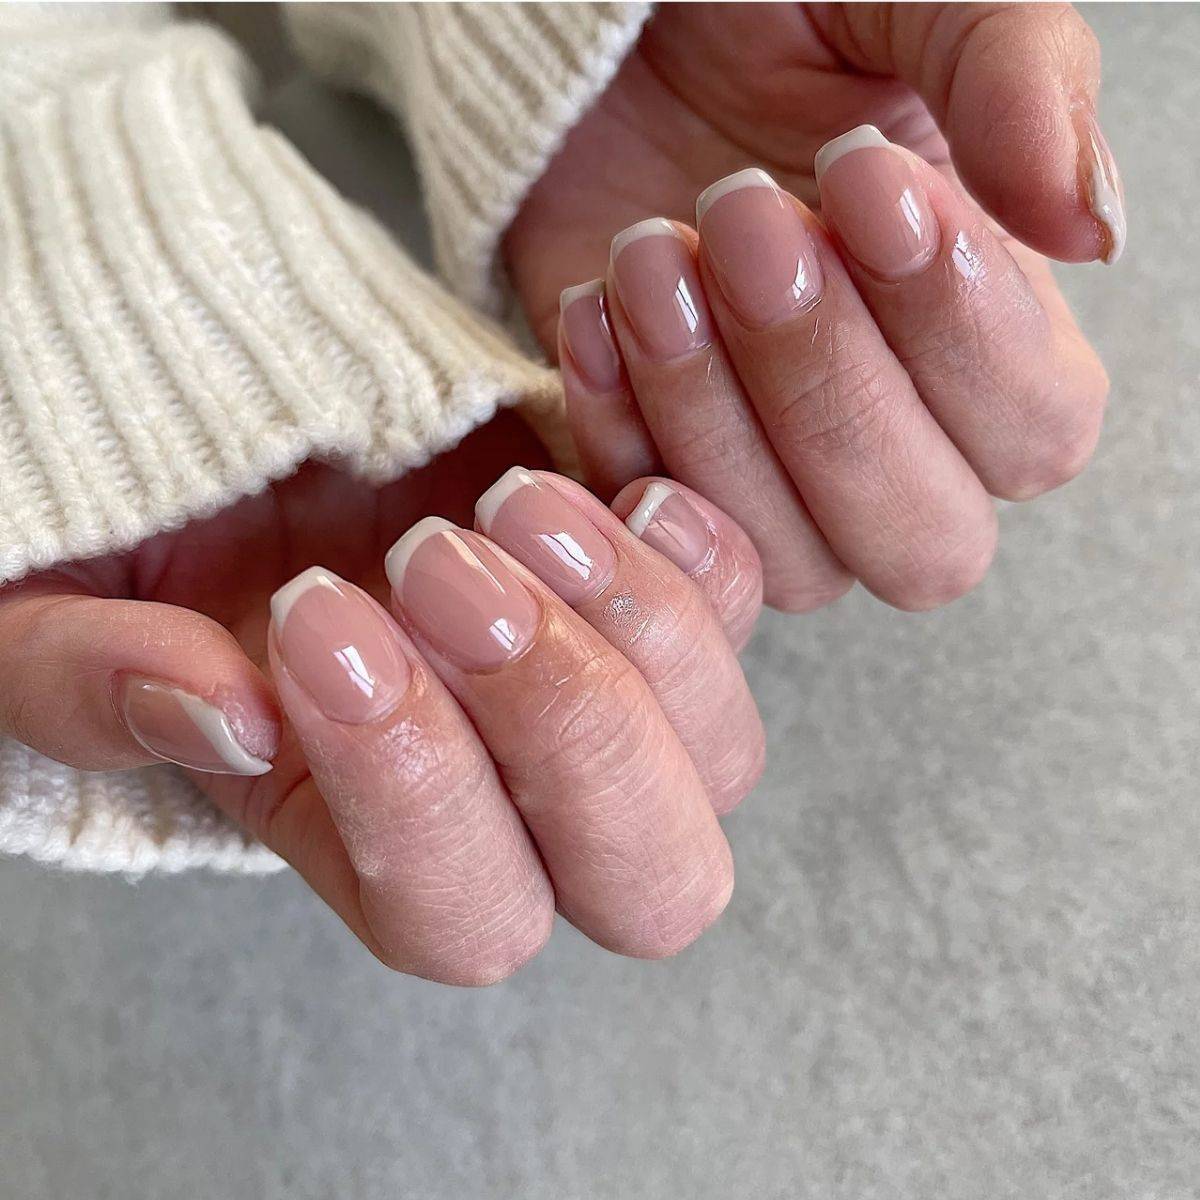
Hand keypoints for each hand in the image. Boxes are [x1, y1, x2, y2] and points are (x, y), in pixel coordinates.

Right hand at [0, 416, 766, 982]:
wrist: (238, 422)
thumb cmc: (147, 539)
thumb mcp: (54, 615)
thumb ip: (88, 684)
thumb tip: (225, 711)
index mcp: (378, 841)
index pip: (460, 911)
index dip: (415, 788)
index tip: (320, 619)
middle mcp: (518, 796)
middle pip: (647, 879)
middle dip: (565, 725)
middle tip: (440, 565)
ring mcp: (604, 686)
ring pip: (721, 747)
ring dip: (637, 623)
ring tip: (515, 503)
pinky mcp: (645, 576)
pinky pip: (739, 588)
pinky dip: (690, 530)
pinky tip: (597, 462)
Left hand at [506, 3, 1115, 610]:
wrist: (613, 43)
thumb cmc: (775, 22)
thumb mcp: (909, 4)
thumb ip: (1018, 84)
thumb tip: (1095, 228)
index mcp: (994, 341)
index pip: (1034, 430)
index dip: (956, 330)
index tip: (866, 180)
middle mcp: (898, 439)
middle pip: (924, 544)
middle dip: (825, 387)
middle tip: (745, 218)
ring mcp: (772, 476)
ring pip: (794, 563)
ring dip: (710, 412)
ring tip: (649, 252)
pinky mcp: (656, 474)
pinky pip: (654, 526)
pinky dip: (615, 425)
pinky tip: (590, 305)